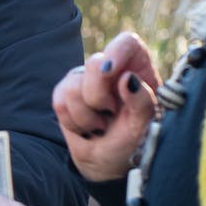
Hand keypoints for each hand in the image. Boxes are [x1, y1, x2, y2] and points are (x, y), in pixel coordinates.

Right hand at [53, 30, 160, 181]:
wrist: (111, 162)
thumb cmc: (136, 143)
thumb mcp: (146, 126)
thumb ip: (142, 102)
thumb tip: (127, 79)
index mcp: (138, 70)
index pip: (127, 43)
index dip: (117, 51)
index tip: (111, 72)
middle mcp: (111, 70)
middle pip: (94, 64)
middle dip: (97, 96)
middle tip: (109, 114)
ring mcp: (85, 80)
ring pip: (72, 86)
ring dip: (86, 116)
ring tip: (101, 126)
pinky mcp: (65, 93)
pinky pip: (59, 101)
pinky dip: (73, 122)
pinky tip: (86, 128)